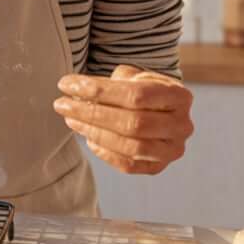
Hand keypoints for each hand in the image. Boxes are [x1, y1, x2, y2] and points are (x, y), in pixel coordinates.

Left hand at [53, 64, 193, 174]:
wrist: (160, 110)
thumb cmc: (140, 89)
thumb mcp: (132, 76)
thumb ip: (110, 82)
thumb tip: (76, 90)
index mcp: (179, 96)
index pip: (136, 95)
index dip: (98, 91)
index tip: (66, 84)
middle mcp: (181, 126)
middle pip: (133, 123)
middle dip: (92, 114)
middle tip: (62, 105)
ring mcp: (171, 150)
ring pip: (130, 146)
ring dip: (94, 133)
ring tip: (71, 120)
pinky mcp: (158, 167)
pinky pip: (128, 165)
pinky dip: (105, 152)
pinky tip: (89, 138)